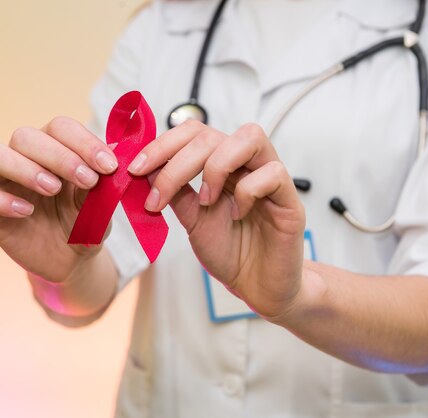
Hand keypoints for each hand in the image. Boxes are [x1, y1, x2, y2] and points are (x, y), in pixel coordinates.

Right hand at [0, 117, 117, 281]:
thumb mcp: (100, 206)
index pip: (60, 127)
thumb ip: (102, 184)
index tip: (108, 166)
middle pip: (24, 136)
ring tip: (52, 189)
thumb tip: (112, 158)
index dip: (84, 142)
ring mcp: (2, 183)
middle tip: (86, 179)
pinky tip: (25, 212)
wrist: (72, 260)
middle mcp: (24, 159)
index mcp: (54, 148)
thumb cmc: (85, 223)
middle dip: (58, 155)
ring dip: (22, 167)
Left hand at [128, 121, 305, 318]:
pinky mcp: (290, 199)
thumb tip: (147, 169)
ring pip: (250, 137)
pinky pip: (273, 173)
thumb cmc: (230, 250)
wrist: (257, 285)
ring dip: (217, 166)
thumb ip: (175, 192)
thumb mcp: (191, 220)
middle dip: (177, 162)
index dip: (162, 145)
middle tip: (159, 196)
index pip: (193, 132)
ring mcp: (270, 178)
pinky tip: (237, 215)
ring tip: (205, 199)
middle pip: (213, 134)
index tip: (136, 169)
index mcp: (222, 164)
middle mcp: (246, 164)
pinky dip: (248, 191)